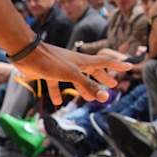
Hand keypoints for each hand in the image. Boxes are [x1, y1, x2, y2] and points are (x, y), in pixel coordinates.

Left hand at [14, 43, 128, 106]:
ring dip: (83, 89)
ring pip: (76, 79)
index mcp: (83, 61)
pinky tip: (57, 103)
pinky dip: (58, 93)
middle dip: (102, 78)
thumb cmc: (51, 62)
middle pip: (93, 70)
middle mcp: (75, 63)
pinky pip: (57, 84)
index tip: (129, 66)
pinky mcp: (50, 73)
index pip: (105, 61)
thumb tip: (103, 97)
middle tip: (112, 84)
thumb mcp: (72, 75)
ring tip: (89, 98)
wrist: (27, 54)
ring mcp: (62, 68)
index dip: (117, 64)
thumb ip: (87, 86)